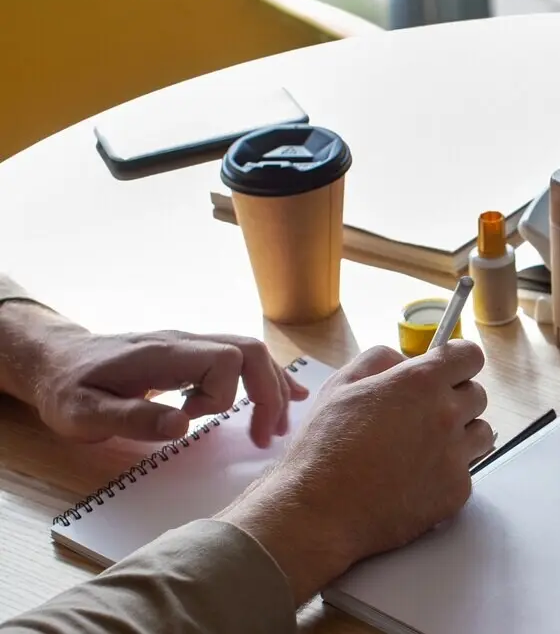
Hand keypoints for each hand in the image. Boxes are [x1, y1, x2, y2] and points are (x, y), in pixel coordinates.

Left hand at [0, 301, 305, 447]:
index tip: (194, 419)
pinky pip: (240, 357)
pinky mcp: (191, 355)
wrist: (54, 361)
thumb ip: (133, 417)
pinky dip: (266, 378)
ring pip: (251, 352)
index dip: (223, 396)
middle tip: (267, 437)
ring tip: (278, 426)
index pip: (225, 360)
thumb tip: (183, 424)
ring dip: (271, 388)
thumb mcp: (85, 412)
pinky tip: (286, 395)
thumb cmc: (67, 389)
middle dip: (268, 393)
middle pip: (250, 351)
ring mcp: (190, 345)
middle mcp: (184, 342)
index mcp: (164, 354)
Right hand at [217, 342, 494, 604]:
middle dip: (455, 401)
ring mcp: (455, 455)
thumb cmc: (323, 448)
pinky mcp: (457, 491)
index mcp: (420, 383)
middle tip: (422, 418)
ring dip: (461, 436)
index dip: (458, 363)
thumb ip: (379, 360)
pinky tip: (415, 480)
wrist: (319, 513)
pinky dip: (447, 474)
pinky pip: (467, 472)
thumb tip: (405, 360)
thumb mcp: (340, 385)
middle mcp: (446, 415)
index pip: (470, 356)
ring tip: (422, 450)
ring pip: (481, 433)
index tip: (447, 373)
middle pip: (478, 396)